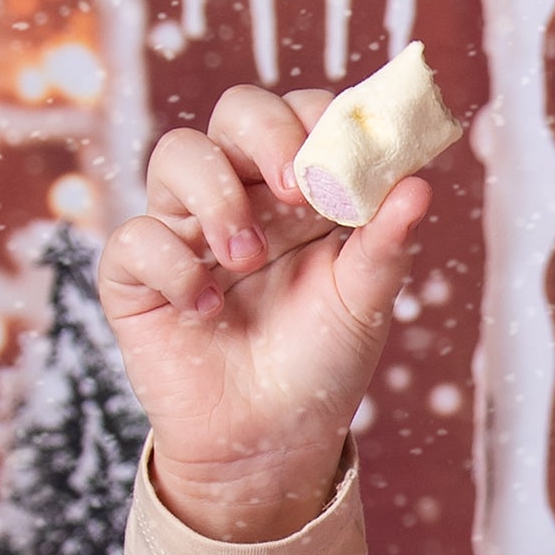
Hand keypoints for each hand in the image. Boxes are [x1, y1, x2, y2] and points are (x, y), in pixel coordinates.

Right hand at [102, 84, 431, 543]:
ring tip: (247, 259)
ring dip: (218, 197)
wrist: (271, 443)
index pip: (302, 114)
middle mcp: (240, 193)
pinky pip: (135, 238)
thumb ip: (386, 242)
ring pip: (176, 155)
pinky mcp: (136, 275)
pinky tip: (206, 308)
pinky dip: (174, 267)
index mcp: (299, 190)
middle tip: (295, 186)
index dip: (319, 120)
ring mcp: (184, 227)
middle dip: (265, 134)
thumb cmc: (321, 361)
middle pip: (235, 111)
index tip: (342, 161)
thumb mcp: (364, 302)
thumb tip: (419, 184)